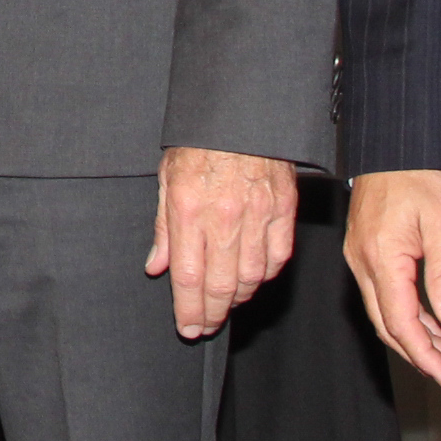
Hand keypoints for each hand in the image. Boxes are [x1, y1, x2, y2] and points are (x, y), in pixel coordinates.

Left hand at [145, 145, 298, 338]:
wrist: (241, 113)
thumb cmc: (199, 143)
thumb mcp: (167, 177)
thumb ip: (163, 228)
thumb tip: (157, 267)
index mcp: (188, 209)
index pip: (188, 276)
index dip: (188, 309)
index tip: (188, 327)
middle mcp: (223, 217)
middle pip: (220, 284)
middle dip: (211, 313)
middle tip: (205, 327)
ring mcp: (257, 215)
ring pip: (251, 277)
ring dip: (238, 299)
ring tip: (226, 305)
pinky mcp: (283, 210)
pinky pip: (277, 257)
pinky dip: (265, 276)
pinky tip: (253, 281)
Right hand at [346, 168, 440, 391]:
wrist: (395, 143)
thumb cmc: (419, 173)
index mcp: (380, 257)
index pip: (400, 323)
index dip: (425, 356)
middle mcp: (362, 262)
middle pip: (388, 326)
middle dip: (422, 357)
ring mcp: (361, 257)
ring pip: (385, 313)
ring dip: (417, 339)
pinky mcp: (367, 250)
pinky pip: (385, 295)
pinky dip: (409, 317)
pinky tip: (433, 327)